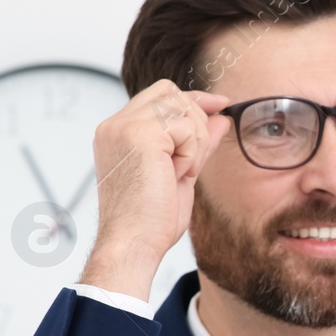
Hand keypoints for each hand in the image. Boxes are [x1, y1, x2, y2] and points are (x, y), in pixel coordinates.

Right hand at [81, 80, 232, 299]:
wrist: (134, 243)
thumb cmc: (151, 220)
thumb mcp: (182, 173)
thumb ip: (197, 143)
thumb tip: (220, 117)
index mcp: (118, 133)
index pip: (159, 95)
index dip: (193, 99)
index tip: (219, 104)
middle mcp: (116, 125)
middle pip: (171, 92)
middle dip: (196, 122)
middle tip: (190, 164)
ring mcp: (124, 126)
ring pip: (182, 108)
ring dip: (195, 143)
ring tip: (179, 173)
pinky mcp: (139, 134)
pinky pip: (186, 127)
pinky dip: (192, 153)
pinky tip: (177, 175)